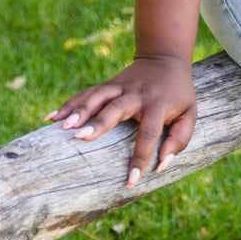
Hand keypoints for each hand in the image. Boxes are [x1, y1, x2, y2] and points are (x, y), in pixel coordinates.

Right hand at [45, 54, 196, 186]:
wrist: (165, 58)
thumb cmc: (179, 94)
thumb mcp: (190, 114)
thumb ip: (180, 139)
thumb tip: (161, 165)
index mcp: (157, 105)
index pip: (148, 133)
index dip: (140, 157)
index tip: (131, 181)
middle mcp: (136, 94)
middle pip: (115, 108)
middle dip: (98, 123)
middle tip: (81, 138)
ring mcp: (119, 87)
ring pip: (96, 97)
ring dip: (78, 111)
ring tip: (61, 128)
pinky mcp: (107, 84)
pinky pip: (85, 93)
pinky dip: (68, 105)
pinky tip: (50, 118)